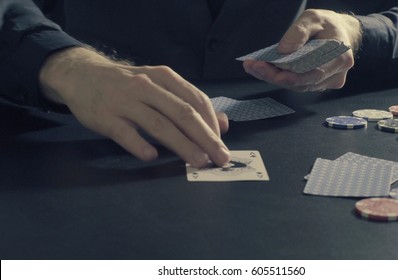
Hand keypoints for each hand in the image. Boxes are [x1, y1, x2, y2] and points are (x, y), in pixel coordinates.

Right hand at [39, 47, 229, 166]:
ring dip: (182, 144)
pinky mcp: (105, 116)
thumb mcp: (160, 85)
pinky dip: (139, 145)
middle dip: (205, 137)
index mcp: (164, 77)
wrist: (82, 75)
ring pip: (159, 124)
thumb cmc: (129, 84)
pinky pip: (125, 133)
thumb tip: (224, 124)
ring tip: (198, 161)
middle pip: (182, 113)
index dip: (212, 124)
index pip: (196, 100)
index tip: (221, 144)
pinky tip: (151, 156)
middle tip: (220, 157)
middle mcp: (147, 86)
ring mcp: (125, 101)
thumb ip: (191, 103)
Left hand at [243, 9, 361, 91]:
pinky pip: (296, 84)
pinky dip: (279, 77)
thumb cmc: (328, 25)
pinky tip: (262, 70)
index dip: (291, 76)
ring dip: (273, 78)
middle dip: (274, 76)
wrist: (340, 32)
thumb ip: (299, 32)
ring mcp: (326, 82)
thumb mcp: (314, 18)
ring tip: (253, 66)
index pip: (313, 74)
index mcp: (339, 58)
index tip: (269, 70)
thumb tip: (284, 49)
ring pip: (297, 86)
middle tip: (253, 66)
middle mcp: (335, 75)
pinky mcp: (317, 84)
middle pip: (302, 83)